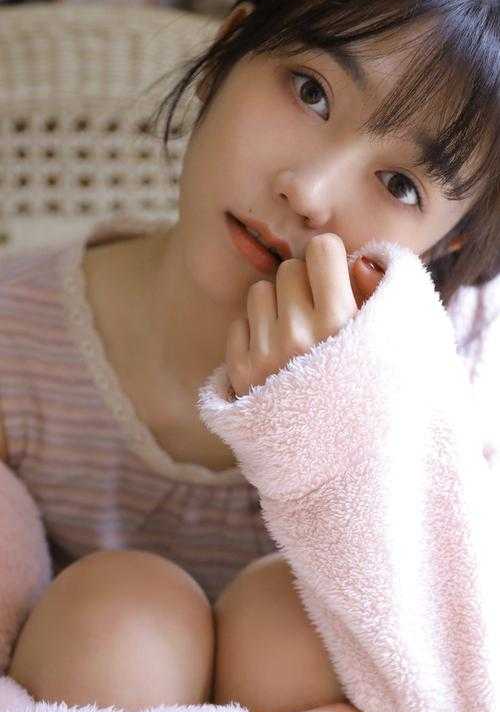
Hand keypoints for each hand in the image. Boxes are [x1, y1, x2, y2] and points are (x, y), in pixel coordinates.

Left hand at [226, 234, 384, 397]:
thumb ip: (377, 295)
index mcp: (342, 324)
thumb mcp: (392, 346)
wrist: (337, 463)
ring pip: (259, 291)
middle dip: (302, 286)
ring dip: (276, 307)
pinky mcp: (241, 372)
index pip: (321, 248)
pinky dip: (255, 335)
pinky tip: (277, 360)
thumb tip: (359, 258)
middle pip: (288, 269)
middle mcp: (300, 336)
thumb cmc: (369, 393)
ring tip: (297, 338)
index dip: (329, 261)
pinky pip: (239, 323)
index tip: (334, 279)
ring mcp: (267, 354)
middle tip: (318, 316)